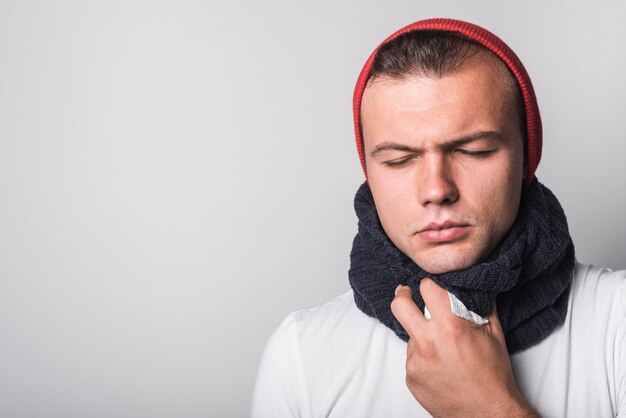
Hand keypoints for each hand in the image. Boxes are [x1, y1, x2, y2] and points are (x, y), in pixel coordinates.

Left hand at [390, 278, 537, 416]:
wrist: (488, 414)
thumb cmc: (494, 375)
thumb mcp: (494, 333)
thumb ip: (480, 304)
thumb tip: (473, 284)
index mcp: (450, 326)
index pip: (426, 287)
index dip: (430, 283)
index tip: (432, 286)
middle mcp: (429, 342)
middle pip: (399, 305)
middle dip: (403, 296)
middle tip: (408, 294)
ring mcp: (416, 361)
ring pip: (409, 335)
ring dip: (421, 334)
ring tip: (443, 348)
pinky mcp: (411, 377)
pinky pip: (411, 357)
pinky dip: (423, 357)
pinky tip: (440, 366)